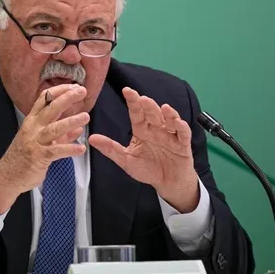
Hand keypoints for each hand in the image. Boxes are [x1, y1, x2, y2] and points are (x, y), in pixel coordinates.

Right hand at [0, 83, 88, 213]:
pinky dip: (69, 148)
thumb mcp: (42, 142)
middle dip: (66, 98)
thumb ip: (62, 135)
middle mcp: (32, 128)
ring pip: (54, 128)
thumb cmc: (24, 157)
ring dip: (71, 121)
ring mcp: (34, 142)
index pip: (44, 99)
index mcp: (32, 121)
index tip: (74, 86)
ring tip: (86, 117)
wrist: (7, 176)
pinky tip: (81, 148)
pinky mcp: (38, 157)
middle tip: (82, 91)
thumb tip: (79, 128)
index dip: (59, 91)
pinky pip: (56, 151)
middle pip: (50, 108)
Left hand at [88, 87, 198, 211]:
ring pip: (169, 121)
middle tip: (142, 99)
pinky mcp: (183, 145)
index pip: (136, 113)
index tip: (126, 90)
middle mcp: (156, 130)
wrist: (167, 183)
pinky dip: (182, 128)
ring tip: (163, 107)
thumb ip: (111, 149)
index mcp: (142, 130)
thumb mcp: (126, 160)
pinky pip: (183, 135)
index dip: (133, 102)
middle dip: (148, 106)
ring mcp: (170, 136)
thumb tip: (91, 138)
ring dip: (168, 114)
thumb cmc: (147, 169)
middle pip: (152, 114)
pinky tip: (178, 123)